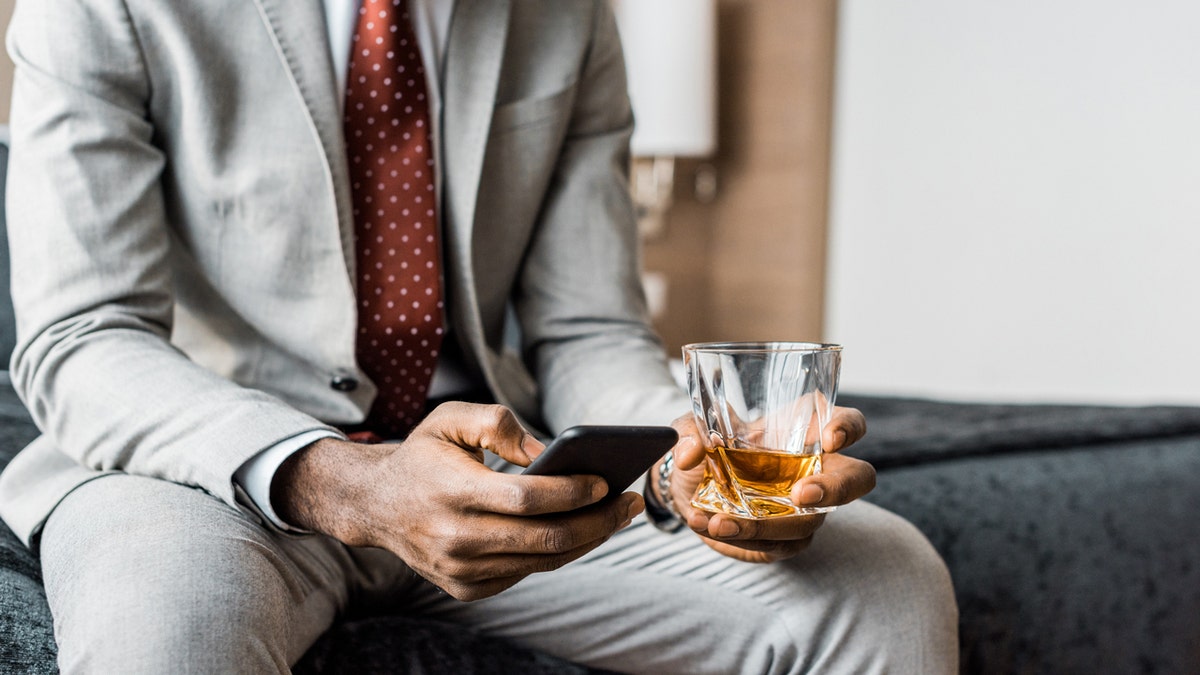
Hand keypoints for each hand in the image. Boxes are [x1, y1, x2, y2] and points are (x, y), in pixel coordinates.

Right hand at [274, 402, 642, 599]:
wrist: (376, 504)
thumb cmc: (424, 455)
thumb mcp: (449, 419)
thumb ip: (496, 422)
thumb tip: (544, 451)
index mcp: (452, 492)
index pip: (524, 499)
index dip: (570, 493)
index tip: (605, 481)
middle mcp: (455, 538)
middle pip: (544, 538)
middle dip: (597, 522)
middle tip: (631, 502)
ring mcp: (460, 569)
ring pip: (541, 561)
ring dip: (587, 540)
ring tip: (617, 516)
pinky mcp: (466, 588)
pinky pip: (525, 573)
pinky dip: (558, 554)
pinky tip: (584, 531)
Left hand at [663, 407, 874, 562]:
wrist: (690, 484)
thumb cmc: (706, 444)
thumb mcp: (690, 428)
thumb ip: (689, 433)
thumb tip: (691, 453)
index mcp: (802, 429)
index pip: (845, 422)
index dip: (847, 428)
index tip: (830, 437)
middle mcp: (814, 468)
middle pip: (856, 478)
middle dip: (835, 488)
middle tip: (800, 495)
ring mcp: (806, 507)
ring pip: (809, 522)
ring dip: (766, 525)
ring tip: (719, 522)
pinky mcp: (786, 537)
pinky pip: (778, 545)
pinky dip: (743, 539)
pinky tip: (710, 526)